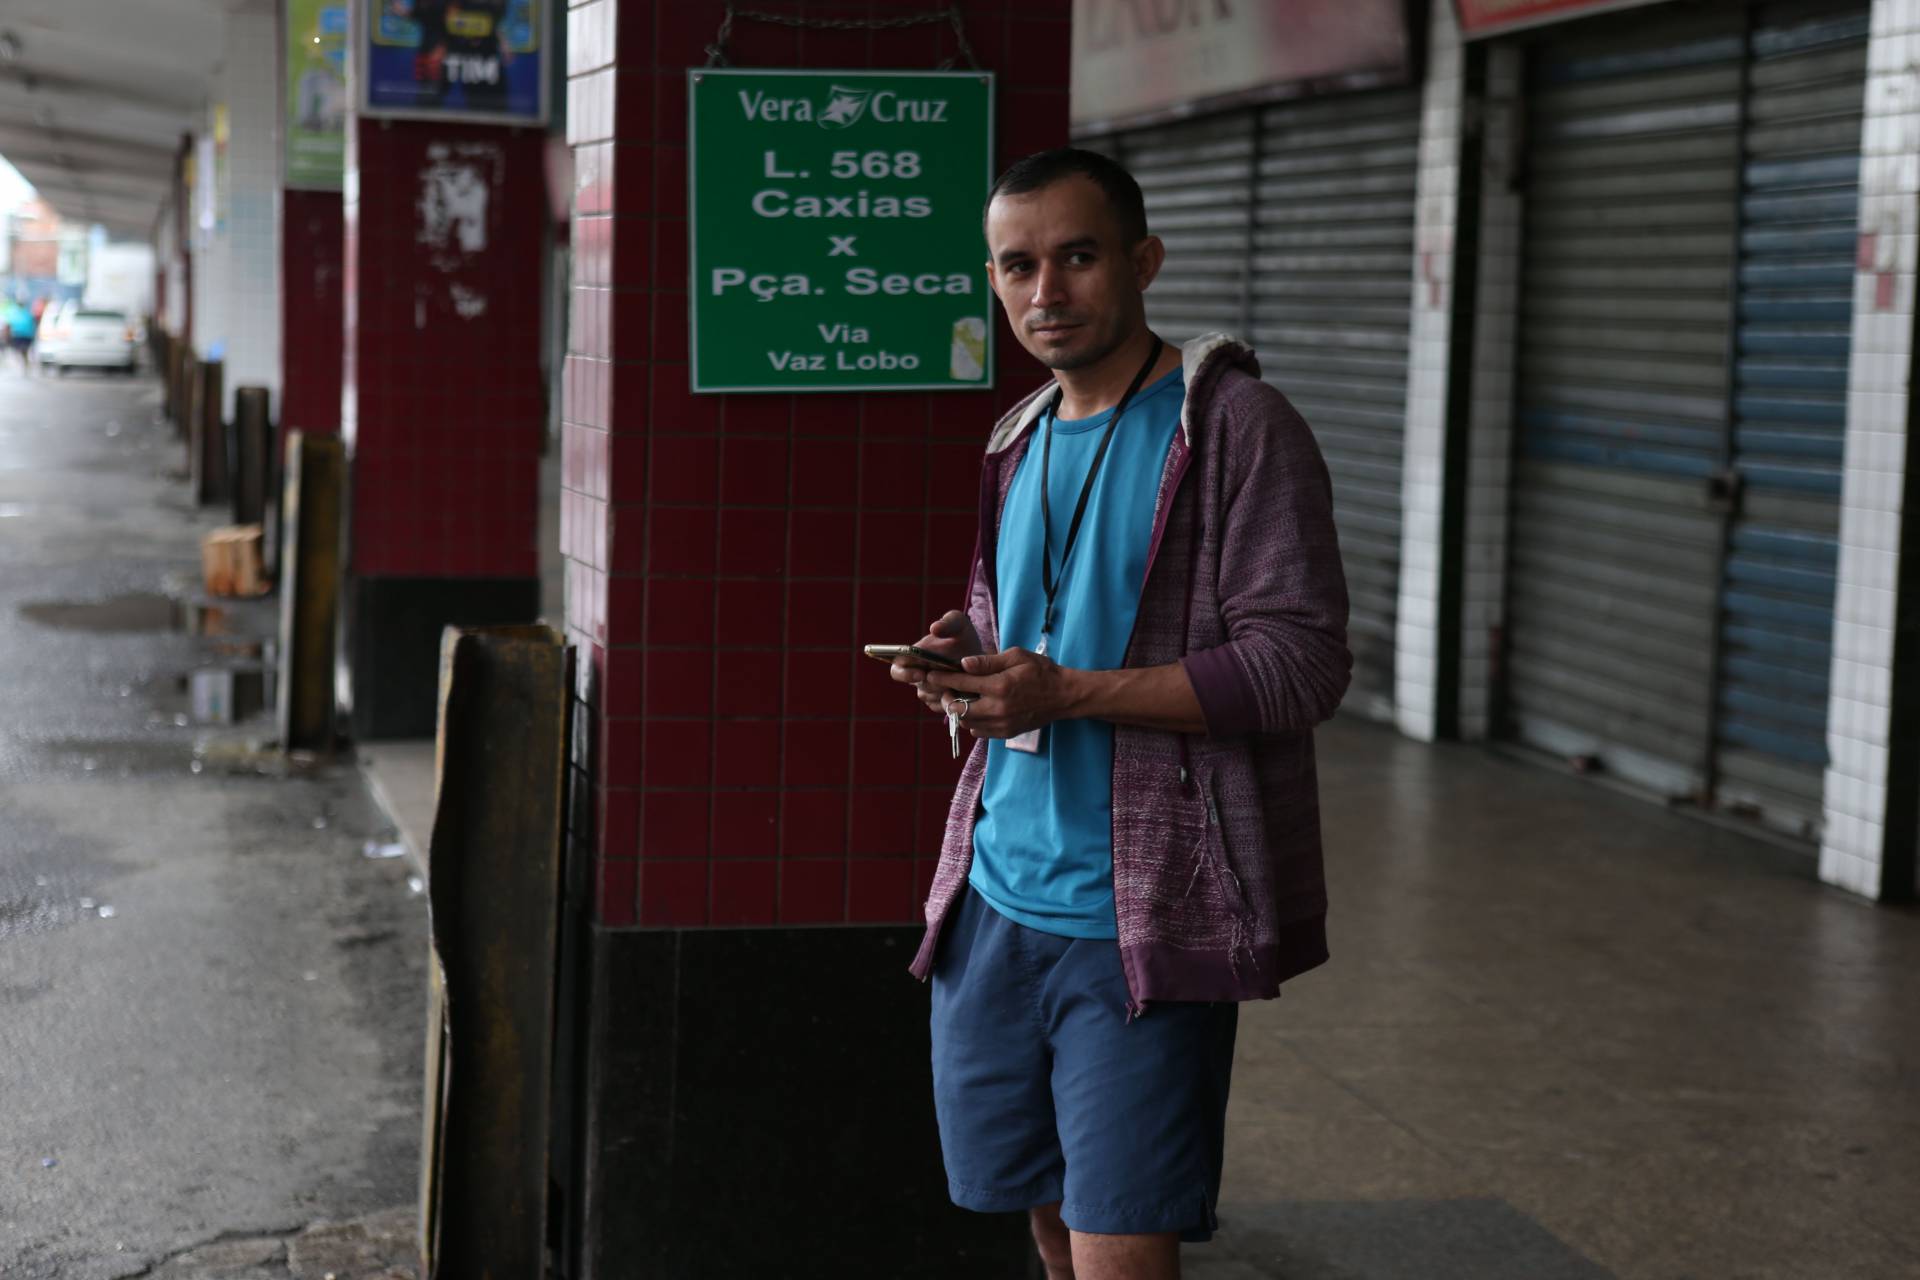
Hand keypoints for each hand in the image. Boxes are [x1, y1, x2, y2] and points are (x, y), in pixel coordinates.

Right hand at [889, 611, 982, 716]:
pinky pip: (944, 707)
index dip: (905, 674)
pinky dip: (954, 700)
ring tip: (959, 683)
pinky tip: (965, 691)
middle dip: (933, 684)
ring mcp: (930, 693)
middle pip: (920, 687)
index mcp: (912, 659)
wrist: (980, 657)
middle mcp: (918, 677)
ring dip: (945, 691)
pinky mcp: (943, 704)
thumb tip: (935, 628)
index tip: (920, 673)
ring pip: (933, 698)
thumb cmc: (962, 637)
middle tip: (946, 680)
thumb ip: (948, 623)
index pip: (897, 670)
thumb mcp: (959, 625)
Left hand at [922, 647, 1072, 739]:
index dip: (942, 678)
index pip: (962, 683)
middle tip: (944, 689)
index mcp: (1000, 686)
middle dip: (946, 698)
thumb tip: (963, 663)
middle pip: (957, 709)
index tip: (929, 675)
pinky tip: (977, 708)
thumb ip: (988, 662)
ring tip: (960, 697)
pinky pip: (978, 731)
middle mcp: (998, 708)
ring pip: (966, 722)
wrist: (1063, 696)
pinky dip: (972, 721)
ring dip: (959, 710)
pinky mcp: (1005, 733)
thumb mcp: (1016, 657)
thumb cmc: (1041, 671)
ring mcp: (1002, 724)